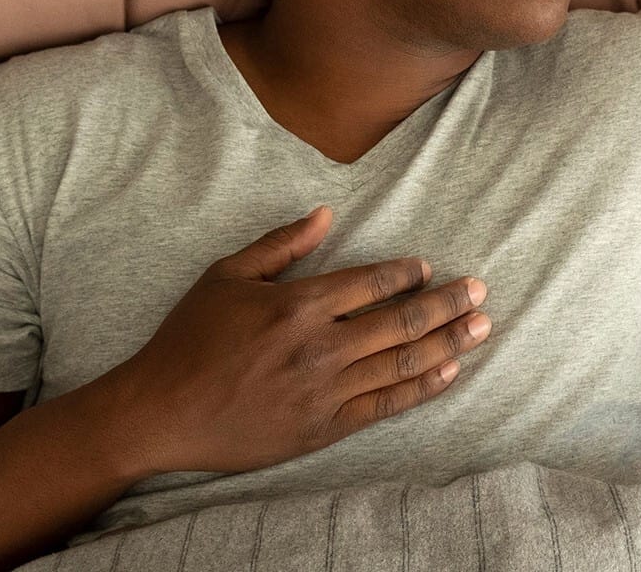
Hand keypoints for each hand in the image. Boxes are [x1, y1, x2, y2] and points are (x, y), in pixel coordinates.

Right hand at [97, 205, 490, 474]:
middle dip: (447, 303)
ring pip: (402, 362)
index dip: (407, 274)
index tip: (428, 267)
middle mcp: (319, 347)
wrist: (159, 413)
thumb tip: (326, 213)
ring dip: (449, 342)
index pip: (371, 282)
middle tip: (480, 291)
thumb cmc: (189, 340)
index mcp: (297, 305)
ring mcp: (324, 391)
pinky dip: (422, 387)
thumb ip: (281, 244)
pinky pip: (385, 405)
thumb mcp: (225, 276)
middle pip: (401, 321)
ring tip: (481, 327)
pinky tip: (449, 372)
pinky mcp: (323, 428)